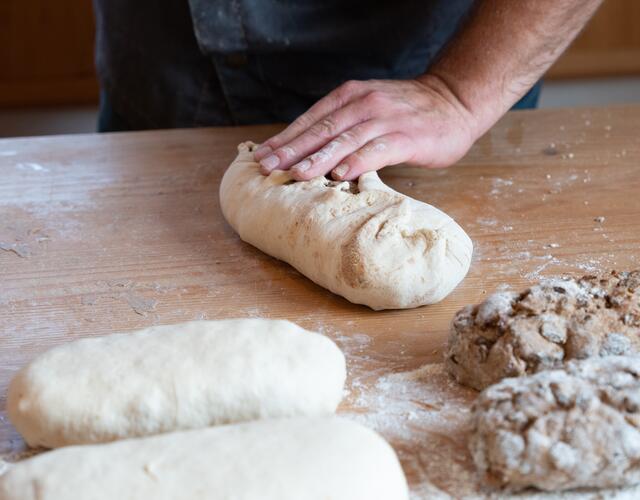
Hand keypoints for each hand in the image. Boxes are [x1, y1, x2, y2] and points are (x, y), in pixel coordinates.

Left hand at [254, 75, 479, 180]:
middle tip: (267, 168)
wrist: (455, 100)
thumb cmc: (407, 111)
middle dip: (291, 150)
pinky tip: (339, 175)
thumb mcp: (370, 107)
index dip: (285, 139)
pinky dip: (357, 162)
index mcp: (350, 95)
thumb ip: (343, 123)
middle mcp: (364, 104)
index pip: (311, 120)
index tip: (262, 156)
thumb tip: (310, 151)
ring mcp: (385, 119)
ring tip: (295, 174)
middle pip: (321, 130)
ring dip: (318, 158)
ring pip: (345, 140)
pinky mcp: (406, 136)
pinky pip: (377, 150)